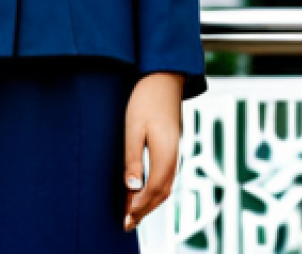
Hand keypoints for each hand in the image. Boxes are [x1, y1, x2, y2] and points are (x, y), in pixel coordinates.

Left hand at [123, 71, 183, 232]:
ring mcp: (176, 151)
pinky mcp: (172, 146)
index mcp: (166, 152)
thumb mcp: (133, 126)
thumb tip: (132, 187)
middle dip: (145, 210)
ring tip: (132, 212)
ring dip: (150, 201)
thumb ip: (133, 157)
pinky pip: (166, 176)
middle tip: (127, 223)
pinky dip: (155, 189)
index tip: (125, 219)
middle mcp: (175, 156)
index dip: (139, 206)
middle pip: (162, 193)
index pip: (154, 189)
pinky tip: (142, 189)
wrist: (165, 77)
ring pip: (166, 186)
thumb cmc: (145, 99)